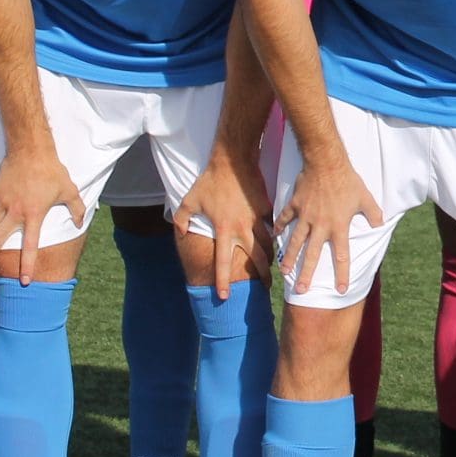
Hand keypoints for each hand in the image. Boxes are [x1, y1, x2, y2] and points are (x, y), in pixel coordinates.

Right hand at [0, 144, 85, 284]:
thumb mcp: (70, 190)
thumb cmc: (52, 171)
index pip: (29, 247)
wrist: (32, 150)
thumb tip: (79, 223)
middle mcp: (15, 212)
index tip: (23, 281)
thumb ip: (76, 209)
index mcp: (34, 216)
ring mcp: (3, 201)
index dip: (27, 266)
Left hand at [177, 147, 272, 299]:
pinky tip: (276, 242)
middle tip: (263, 287)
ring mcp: (256, 219)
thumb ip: (182, 219)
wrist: (233, 161)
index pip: (223, 262)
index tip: (225, 296)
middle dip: (261, 276)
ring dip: (270, 258)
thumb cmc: (210, 181)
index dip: (223, 281)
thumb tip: (179, 231)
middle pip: (255, 259)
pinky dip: (273, 236)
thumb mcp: (190, 200)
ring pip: (268, 245)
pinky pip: (271, 226)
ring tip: (272, 267)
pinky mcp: (266, 209)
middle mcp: (242, 229)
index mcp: (223, 230)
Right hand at [275, 160, 384, 296]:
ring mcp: (306, 216)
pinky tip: (273, 235)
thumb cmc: (348, 180)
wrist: (326, 162)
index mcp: (338, 226)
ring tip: (284, 271)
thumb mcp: (365, 197)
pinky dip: (279, 226)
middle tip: (301, 290)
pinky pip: (285, 218)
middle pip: (312, 255)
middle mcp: (320, 225)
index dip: (342, 273)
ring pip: (295, 241)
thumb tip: (380, 224)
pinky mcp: (295, 205)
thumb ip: (373, 213)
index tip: (340, 289)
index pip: (341, 255)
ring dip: (289, 257)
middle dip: (306, 274)